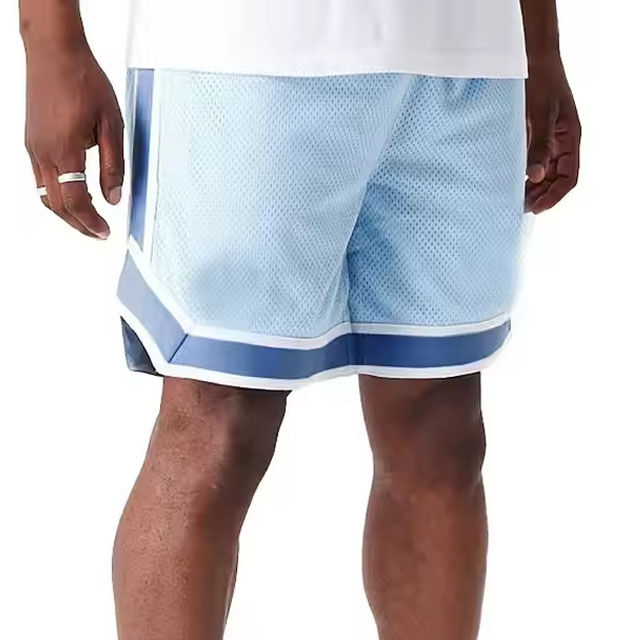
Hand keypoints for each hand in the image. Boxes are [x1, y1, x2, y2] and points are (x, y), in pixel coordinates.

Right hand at [25, 46, 123, 238]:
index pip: (74, 201)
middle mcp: (43, 152)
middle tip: (97, 232)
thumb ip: (114, 166)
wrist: (55, 51)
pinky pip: (40, 178)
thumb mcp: (112, 126)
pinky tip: (73, 193)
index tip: (104, 232)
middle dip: (78, 224)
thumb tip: (114, 197)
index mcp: (64, 150)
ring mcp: (33, 147)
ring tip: (88, 218)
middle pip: (56, 205)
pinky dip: (56, 194)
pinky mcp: (31, 141)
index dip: (91, 222)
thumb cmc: (83, 80)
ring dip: (66, 211)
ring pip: (45, 194)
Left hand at [525, 57, 580, 213]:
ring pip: (544, 172)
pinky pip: (532, 160)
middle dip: (541, 195)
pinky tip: (510, 180)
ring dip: (532, 187)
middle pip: (556, 179)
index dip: (554, 195)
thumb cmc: (541, 83)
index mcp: (570, 139)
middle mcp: (561, 142)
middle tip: (520, 208)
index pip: (569, 177)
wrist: (531, 59)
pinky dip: (523, 173)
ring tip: (515, 199)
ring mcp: (548, 139)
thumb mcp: (540, 116)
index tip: (536, 208)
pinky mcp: (534, 135)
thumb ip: (538, 146)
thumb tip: (534, 176)